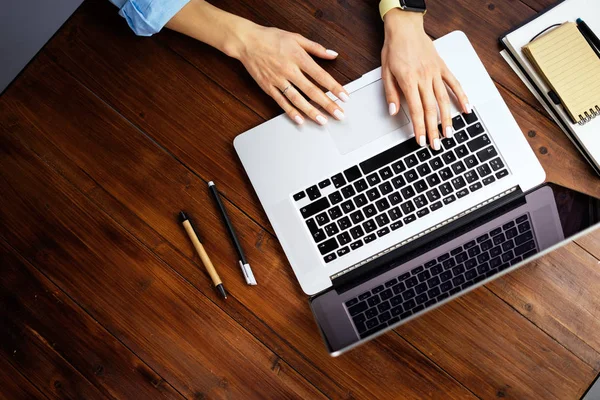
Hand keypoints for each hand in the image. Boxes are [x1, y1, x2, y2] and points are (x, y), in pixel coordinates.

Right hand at [231, 24, 348, 124]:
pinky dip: (291, 112)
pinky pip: (281, 102)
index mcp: (298, 57)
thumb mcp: (296, 38)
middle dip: (327, 104)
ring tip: (322, 121)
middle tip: (339, 114)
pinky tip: (300, 120)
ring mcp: (278, 80)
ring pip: (297, 99)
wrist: (247, 42)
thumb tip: (333, 54)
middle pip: (311, 90)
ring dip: (311, 112)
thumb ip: (316, 48)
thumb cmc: (271, 38)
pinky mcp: (268, 87)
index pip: (321, 75)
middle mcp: (289, 70)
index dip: (334, 87)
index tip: (344, 97)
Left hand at [381, 10, 470, 149]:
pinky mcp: (442, 67)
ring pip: (444, 99)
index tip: (420, 140)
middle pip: (430, 109)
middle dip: (433, 129)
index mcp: (408, 80)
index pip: (415, 110)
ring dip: (447, 118)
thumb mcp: (385, 72)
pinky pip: (454, 83)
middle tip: (436, 144)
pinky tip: (467, 109)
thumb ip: (390, 93)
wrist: (404, 28)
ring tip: (449, 133)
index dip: (419, 127)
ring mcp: (435, 72)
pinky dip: (462, 96)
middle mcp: (424, 77)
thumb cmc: (394, 49)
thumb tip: (393, 111)